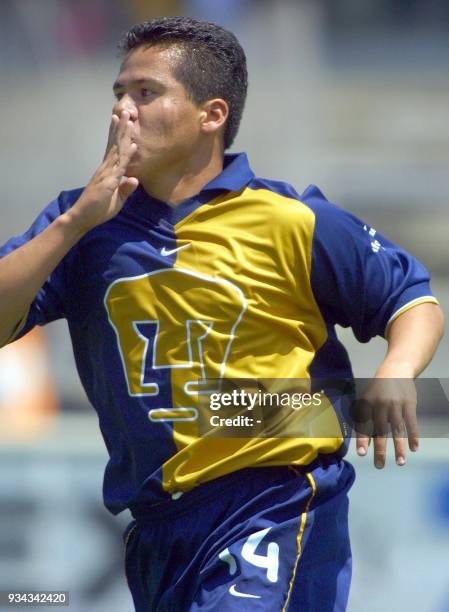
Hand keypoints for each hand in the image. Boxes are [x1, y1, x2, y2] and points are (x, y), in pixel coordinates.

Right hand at [67, 110, 138, 233]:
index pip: (113, 150)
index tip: (121, 122)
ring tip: (128, 120)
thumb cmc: (97, 210)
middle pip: (115, 145)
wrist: (82, 217)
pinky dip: (126, 155)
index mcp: (107, 172)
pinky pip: (119, 166)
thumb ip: (125, 189)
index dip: (117, 136)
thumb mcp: (116, 200)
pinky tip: (132, 146)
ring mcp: (106, 173)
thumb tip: (134, 179)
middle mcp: (106, 169)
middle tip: (126, 112)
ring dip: (123, 135)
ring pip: (117, 151)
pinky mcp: (108, 182)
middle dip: (121, 129)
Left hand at [354, 375, 418, 468]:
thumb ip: (365, 418)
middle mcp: (380, 404)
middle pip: (381, 430)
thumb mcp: (367, 398)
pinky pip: (412, 423)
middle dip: (380, 449)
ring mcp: (396, 404)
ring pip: (398, 430)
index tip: (362, 454)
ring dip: (399, 447)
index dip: (362, 439)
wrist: (396, 370)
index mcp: (367, 403)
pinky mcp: (409, 404)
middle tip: (379, 466)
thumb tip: (362, 442)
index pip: (364, 424)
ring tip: (400, 463)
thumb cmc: (378, 389)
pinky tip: (414, 448)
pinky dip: (413, 436)